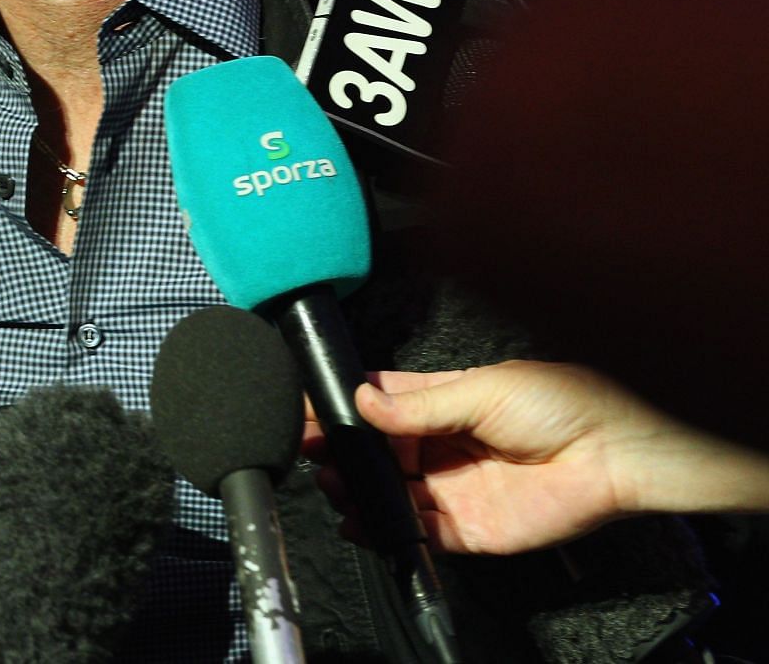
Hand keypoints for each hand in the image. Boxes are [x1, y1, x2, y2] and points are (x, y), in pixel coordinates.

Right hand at [305, 360, 768, 555]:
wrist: (615, 453)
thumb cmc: (562, 403)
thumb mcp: (480, 389)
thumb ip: (417, 405)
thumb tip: (362, 401)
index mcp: (445, 402)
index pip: (382, 404)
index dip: (345, 408)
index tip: (309, 412)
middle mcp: (446, 445)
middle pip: (380, 452)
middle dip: (344, 453)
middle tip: (311, 453)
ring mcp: (456, 488)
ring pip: (393, 494)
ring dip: (359, 491)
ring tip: (332, 484)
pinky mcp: (472, 527)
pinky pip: (421, 534)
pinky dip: (388, 531)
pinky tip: (361, 522)